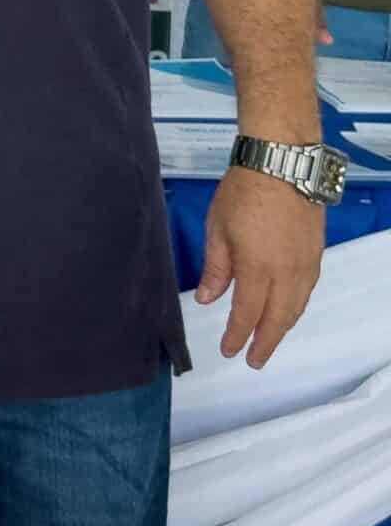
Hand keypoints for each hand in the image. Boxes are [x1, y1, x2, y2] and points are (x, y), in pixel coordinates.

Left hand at [197, 164, 323, 368]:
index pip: (248, 313)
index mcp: (258, 268)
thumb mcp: (217, 229)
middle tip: (253, 361)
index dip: (238, 335)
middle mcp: (288, 273)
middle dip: (265, 342)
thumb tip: (209, 300)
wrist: (282, 164)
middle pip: (279, 318)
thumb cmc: (242, 193)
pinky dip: (295, 307)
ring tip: (267, 340)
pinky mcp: (317, 254)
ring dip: (282, 327)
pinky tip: (286, 311)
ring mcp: (307, 264)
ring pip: (297, 307)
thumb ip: (216, 268)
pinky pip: (307, 291)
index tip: (229, 351)